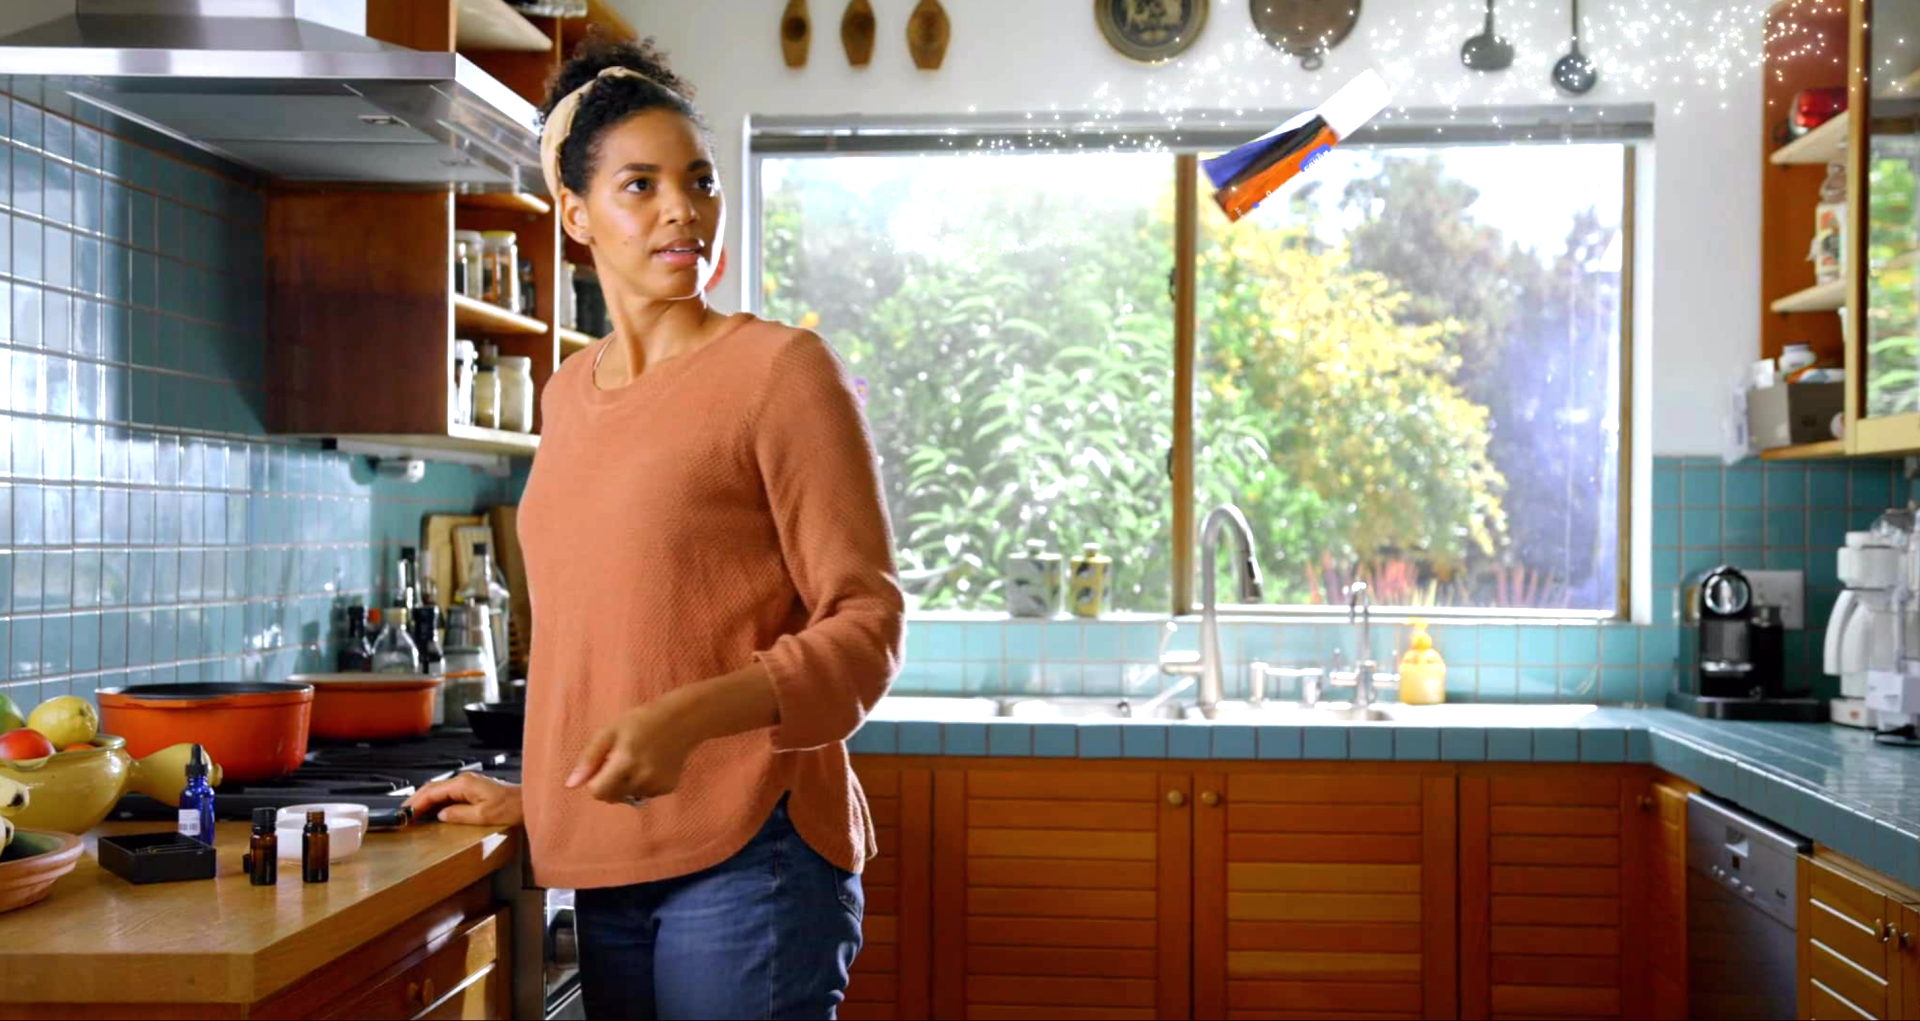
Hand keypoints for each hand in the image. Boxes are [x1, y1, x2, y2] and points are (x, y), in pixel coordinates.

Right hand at [403, 772, 523, 825]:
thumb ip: (458, 815)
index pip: (432, 791)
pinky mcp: (473, 789)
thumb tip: (440, 815)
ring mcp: (469, 783)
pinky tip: (433, 811)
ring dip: (425, 801)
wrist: (528, 802)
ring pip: (439, 790)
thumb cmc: (511, 807)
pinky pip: (448, 794)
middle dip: (416, 800)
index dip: (416, 803)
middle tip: (405, 814)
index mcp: (464, 784)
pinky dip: (437, 802)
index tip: (406, 813)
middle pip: (432, 788)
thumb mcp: (482, 816)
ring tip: (414, 814)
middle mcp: (465, 780)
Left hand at [565, 702, 697, 804]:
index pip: (598, 792)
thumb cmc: (641, 721)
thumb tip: (571, 785)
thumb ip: (589, 759)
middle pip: (612, 797)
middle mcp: (642, 777)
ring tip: (638, 760)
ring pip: (629, 797)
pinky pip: (646, 794)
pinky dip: (644, 784)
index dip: (595, 780)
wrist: (682, 720)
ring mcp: (657, 785)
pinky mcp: (668, 788)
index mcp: (625, 762)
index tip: (604, 764)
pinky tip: (652, 765)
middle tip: (620, 760)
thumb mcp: (610, 732)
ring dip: (627, 784)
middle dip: (610, 784)